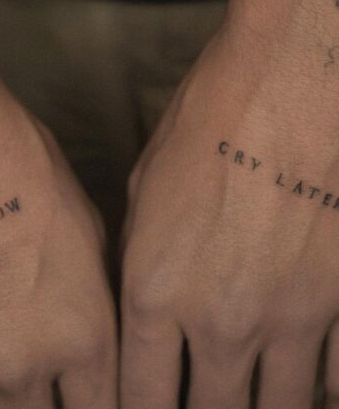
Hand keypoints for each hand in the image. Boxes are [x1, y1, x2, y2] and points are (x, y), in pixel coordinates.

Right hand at [0, 115, 116, 408]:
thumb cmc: (27, 174)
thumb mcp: (88, 228)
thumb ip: (90, 286)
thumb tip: (86, 309)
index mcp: (81, 334)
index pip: (102, 405)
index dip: (105, 407)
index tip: (96, 401)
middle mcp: (20, 364)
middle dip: (50, 408)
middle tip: (49, 395)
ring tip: (3, 390)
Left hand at [121, 0, 338, 406]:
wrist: (286, 83)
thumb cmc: (205, 124)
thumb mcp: (143, 190)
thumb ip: (140, 255)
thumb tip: (144, 298)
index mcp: (155, 290)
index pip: (139, 390)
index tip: (143, 407)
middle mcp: (219, 318)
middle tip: (198, 402)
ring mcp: (289, 315)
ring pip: (277, 406)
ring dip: (259, 406)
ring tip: (247, 396)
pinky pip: (330, 373)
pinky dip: (313, 383)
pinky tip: (303, 379)